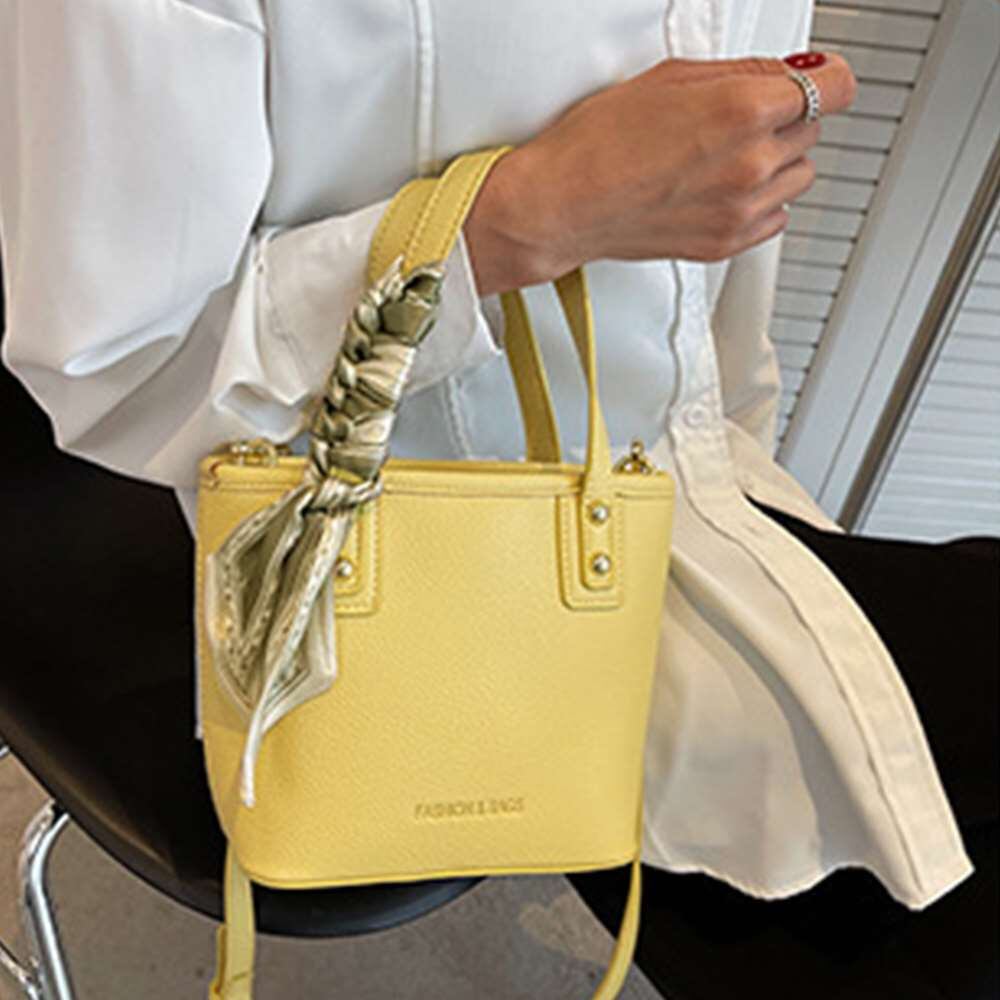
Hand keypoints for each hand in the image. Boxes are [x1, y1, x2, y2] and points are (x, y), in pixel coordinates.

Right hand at [464, 52, 856, 295]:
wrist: (563, 205)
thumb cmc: (596, 144)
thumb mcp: (669, 78)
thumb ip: (739, 72)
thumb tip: (781, 71)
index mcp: (742, 111)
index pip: (835, 87)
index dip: (827, 76)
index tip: (819, 76)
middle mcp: (751, 163)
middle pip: (813, 131)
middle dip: (785, 118)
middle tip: (739, 118)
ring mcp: (742, 209)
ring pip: (799, 176)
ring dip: (777, 162)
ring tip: (726, 156)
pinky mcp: (728, 243)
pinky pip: (777, 216)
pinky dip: (761, 201)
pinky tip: (723, 188)